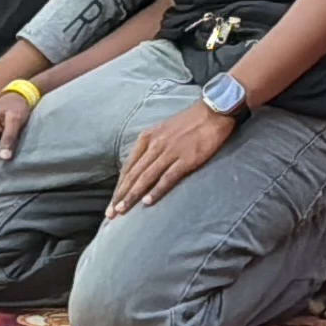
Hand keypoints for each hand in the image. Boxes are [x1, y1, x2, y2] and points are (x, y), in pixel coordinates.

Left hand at [109, 102, 233, 214]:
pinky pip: (167, 178)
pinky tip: (147, 202)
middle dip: (120, 195)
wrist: (214, 111)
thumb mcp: (163, 130)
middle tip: (111, 214)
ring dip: (132, 195)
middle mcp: (155, 145)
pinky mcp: (186, 159)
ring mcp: (170, 152)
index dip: (119, 186)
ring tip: (122, 211)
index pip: (128, 167)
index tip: (112, 202)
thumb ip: (151, 147)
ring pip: (146, 177)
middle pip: (133, 174)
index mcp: (147, 138)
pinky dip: (156, 190)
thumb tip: (140, 167)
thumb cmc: (189, 122)